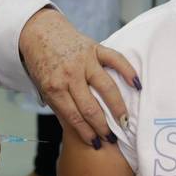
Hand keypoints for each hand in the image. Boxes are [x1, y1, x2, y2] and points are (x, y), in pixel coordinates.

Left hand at [18, 8, 139, 147]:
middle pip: (90, 107)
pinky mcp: (95, 48)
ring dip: (117, 107)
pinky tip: (136, 85)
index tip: (96, 144)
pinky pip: (115, 60)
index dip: (87, 133)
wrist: (38, 31)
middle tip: (112, 139)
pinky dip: (128, 72)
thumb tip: (79, 128)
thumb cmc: (42, 63)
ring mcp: (84, 61)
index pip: (74, 116)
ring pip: (106, 87)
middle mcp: (70, 75)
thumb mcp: (43, 88)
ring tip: (125, 121)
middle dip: (103, 126)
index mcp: (55, 87)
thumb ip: (60, 105)